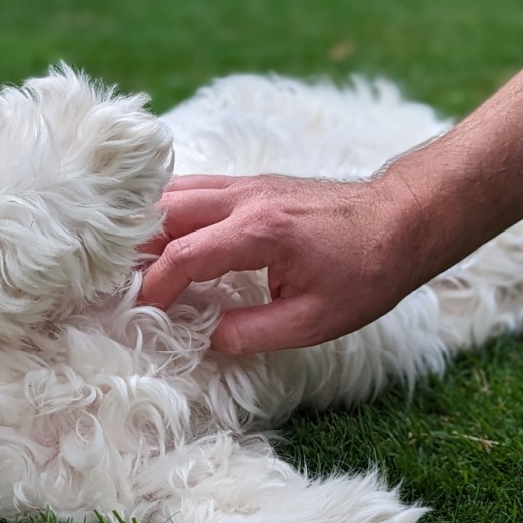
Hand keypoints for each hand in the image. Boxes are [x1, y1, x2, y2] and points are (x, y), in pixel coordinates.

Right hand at [139, 173, 436, 353]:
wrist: (403, 219)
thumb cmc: (367, 271)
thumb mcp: (315, 321)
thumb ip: (254, 333)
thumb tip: (206, 339)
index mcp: (260, 232)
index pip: (183, 255)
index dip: (156, 286)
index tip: (145, 312)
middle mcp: (245, 198)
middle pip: (164, 213)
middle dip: (135, 250)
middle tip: (119, 283)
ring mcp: (247, 184)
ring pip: (173, 193)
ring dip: (146, 226)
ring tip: (132, 262)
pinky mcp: (251, 183)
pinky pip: (193, 188)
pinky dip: (167, 210)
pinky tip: (161, 236)